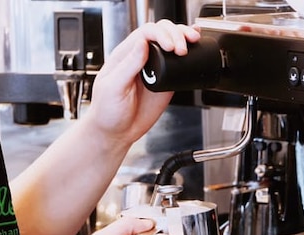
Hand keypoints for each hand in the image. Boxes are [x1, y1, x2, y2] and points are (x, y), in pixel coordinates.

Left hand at [84, 20, 200, 147]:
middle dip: (175, 34)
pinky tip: (195, 48)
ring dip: (183, 38)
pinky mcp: (166, 82)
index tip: (170, 46)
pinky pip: (179, 65)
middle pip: (160, 32)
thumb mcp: (113, 87)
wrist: (117, 132)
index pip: (145, 34)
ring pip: (171, 43)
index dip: (160, 34)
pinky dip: (189, 55)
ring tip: (193, 42)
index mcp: (125, 55)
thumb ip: (128, 65)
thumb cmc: (108, 111)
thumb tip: (141, 43)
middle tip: (182, 49)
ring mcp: (155, 69)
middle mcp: (141, 58)